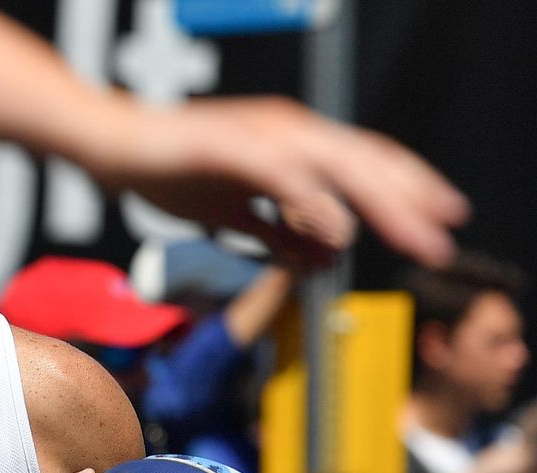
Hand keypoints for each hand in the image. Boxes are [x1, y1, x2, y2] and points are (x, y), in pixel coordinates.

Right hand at [87, 95, 468, 269]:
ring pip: (339, 166)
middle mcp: (286, 130)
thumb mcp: (235, 212)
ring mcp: (262, 135)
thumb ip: (278, 232)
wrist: (114, 146)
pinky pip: (286, 176)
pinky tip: (337, 231)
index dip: (404, 192)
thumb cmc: (169, 172)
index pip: (362, 164)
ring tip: (412, 237)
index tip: (434, 225)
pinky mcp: (234, 146)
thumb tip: (321, 258)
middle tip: (441, 243)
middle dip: (410, 203)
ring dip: (381, 203)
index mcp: (290, 143)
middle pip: (365, 163)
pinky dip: (315, 203)